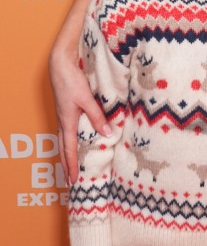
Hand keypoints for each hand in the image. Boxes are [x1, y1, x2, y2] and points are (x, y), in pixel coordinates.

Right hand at [49, 44, 109, 183]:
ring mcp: (63, 116)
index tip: (73, 181)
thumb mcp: (86, 99)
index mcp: (67, 122)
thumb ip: (97, 116)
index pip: (69, 150)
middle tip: (70, 181)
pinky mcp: (66, 109)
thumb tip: (107, 133)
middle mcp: (63, 121)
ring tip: (71, 166)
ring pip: (64, 140)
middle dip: (67, 165)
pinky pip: (66, 131)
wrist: (60, 64)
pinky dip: (69, 142)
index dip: (72, 166)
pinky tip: (75, 141)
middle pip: (63, 149)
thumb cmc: (72, 80)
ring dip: (67, 154)